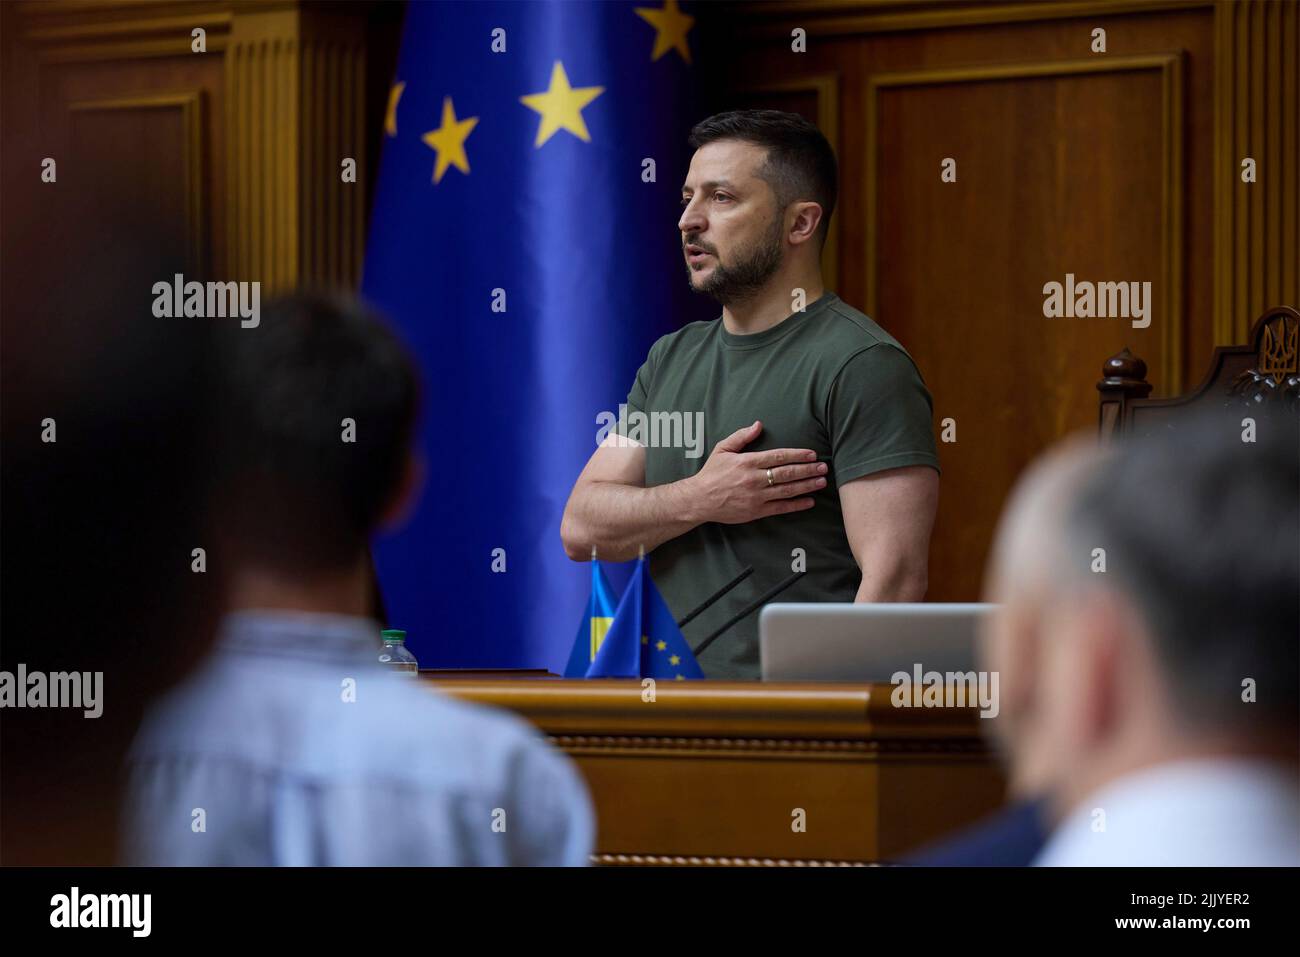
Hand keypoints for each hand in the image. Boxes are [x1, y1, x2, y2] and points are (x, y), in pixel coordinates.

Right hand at [685, 420, 826, 524]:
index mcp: (748, 462)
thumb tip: (759, 425)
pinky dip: (797, 505)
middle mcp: (754, 479)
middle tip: (823, 467)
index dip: (797, 455)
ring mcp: (756, 496)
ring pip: (787, 490)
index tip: (811, 454)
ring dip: (807, 486)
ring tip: (821, 481)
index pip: (778, 456)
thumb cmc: (711, 473)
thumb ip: (741, 436)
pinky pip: (781, 508)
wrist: (699, 499)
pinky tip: (809, 501)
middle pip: (787, 473)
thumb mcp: (722, 449)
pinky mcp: (756, 511)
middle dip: (807, 470)